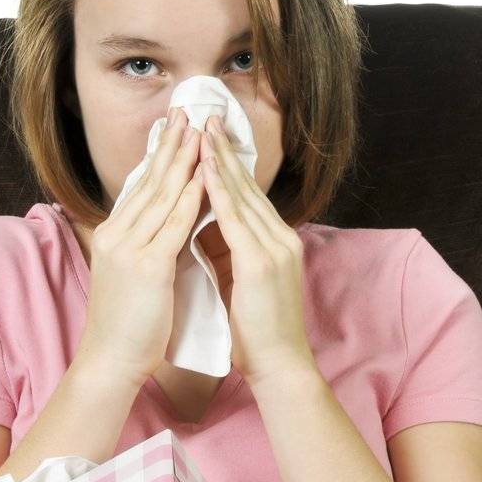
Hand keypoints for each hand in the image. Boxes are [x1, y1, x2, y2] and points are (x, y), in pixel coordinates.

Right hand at [78, 110, 206, 383]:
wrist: (110, 361)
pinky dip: (191, 197)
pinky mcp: (147, 266)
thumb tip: (170, 224)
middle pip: (150, 180)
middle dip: (172, 144)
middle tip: (190, 110)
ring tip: (202, 130)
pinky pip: (173, 223)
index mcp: (112, 234)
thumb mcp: (132, 276)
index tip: (176, 127)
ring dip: (185, 159)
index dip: (159, 155)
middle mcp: (116, 233)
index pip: (140, 186)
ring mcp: (130, 248)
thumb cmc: (126, 327)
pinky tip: (205, 176)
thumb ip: (147, 246)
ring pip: (162, 194)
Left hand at [200, 116, 316, 387]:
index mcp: (275, 242)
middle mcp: (280, 237)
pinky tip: (203, 168)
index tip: (209, 138)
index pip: (248, 195)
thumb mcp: (242, 284)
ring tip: (201, 129)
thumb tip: (203, 231)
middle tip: (205, 116)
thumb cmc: (257, 334)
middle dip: (223, 150)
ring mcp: (274, 247)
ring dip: (218, 160)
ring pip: (241, 194)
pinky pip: (235, 218)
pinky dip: (218, 190)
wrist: (280, 365)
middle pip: (247, 185)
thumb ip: (229, 253)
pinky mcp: (262, 261)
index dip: (228, 165)